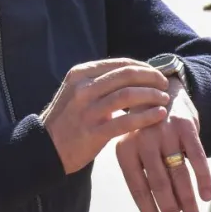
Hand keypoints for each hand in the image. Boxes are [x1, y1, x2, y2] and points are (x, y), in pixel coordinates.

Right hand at [41, 58, 170, 174]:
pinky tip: (159, 115)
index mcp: (81, 74)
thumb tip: (133, 74)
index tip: (156, 74)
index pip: (119, 64)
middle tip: (165, 84)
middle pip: (126, 75)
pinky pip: (126, 121)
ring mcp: (88, 110)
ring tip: (164, 99)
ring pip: (128, 95)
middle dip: (151, 77)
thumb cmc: (68, 119)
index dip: (143, 67)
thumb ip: (100, 81)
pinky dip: (146, 116)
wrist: (46, 147)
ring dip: (151, 95)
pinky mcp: (94, 131)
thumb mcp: (77, 91)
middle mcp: (83, 88)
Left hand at [115, 81, 210, 211]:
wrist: (161, 89)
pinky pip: (197, 156)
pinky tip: (207, 196)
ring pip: (178, 174)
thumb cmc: (147, 130)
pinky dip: (203, 178)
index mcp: (125, 150)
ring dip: (187, 201)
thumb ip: (143, 174)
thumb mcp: (135, 147)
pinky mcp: (185, 124)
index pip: (139, 190)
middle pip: (159, 185)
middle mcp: (142, 140)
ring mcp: (164, 131)